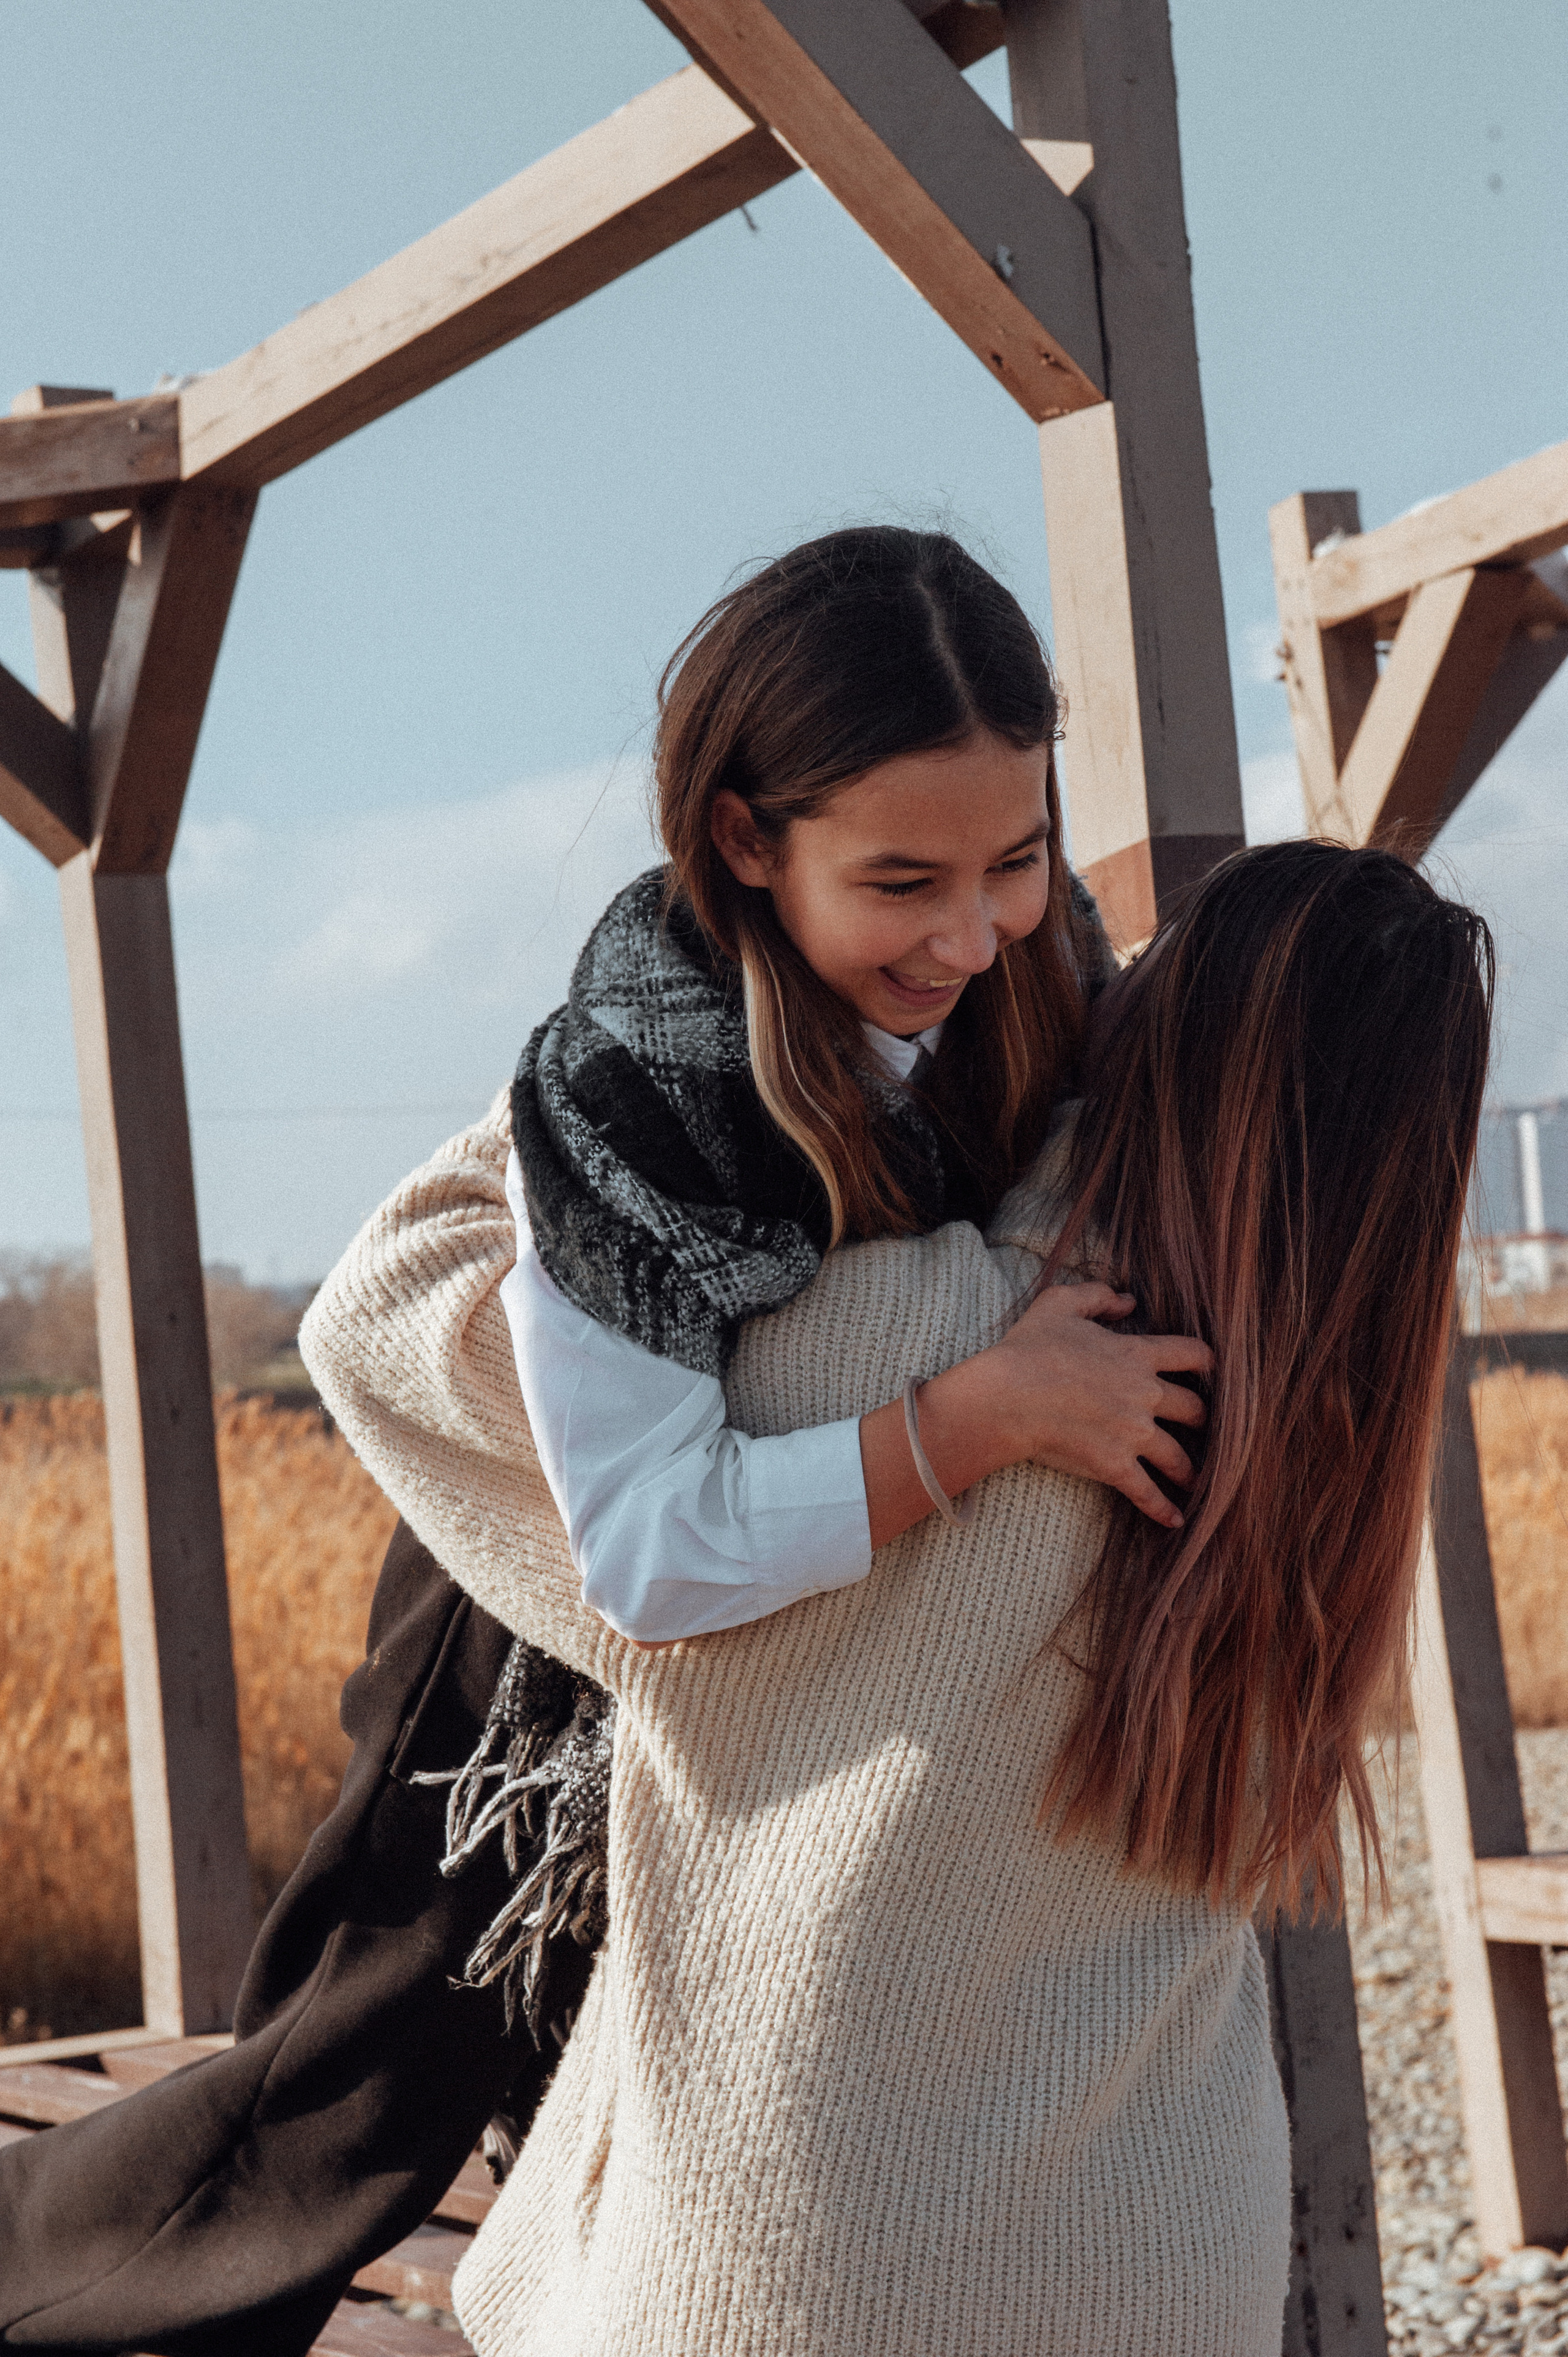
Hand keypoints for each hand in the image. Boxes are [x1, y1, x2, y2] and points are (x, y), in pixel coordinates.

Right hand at [984, 1282, 1212, 1529]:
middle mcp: (1145, 1396)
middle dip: (1203, 1419)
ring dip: (1191, 1470)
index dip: (1207, 1362)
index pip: (1193, 1354)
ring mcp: (1132, 1434)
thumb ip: (1098, 1296)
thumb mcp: (1060, 1304)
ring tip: (1196, 1480)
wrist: (1005, 1397)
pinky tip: (1176, 1521)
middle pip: (1195, 1409)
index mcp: (1137, 1355)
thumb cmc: (1028, 1348)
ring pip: (1178, 1456)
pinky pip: (1147, 1492)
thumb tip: (1129, 1300)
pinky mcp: (1114, 1466)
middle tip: (1203, 1428)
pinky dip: (1163, 1509)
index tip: (1210, 1372)